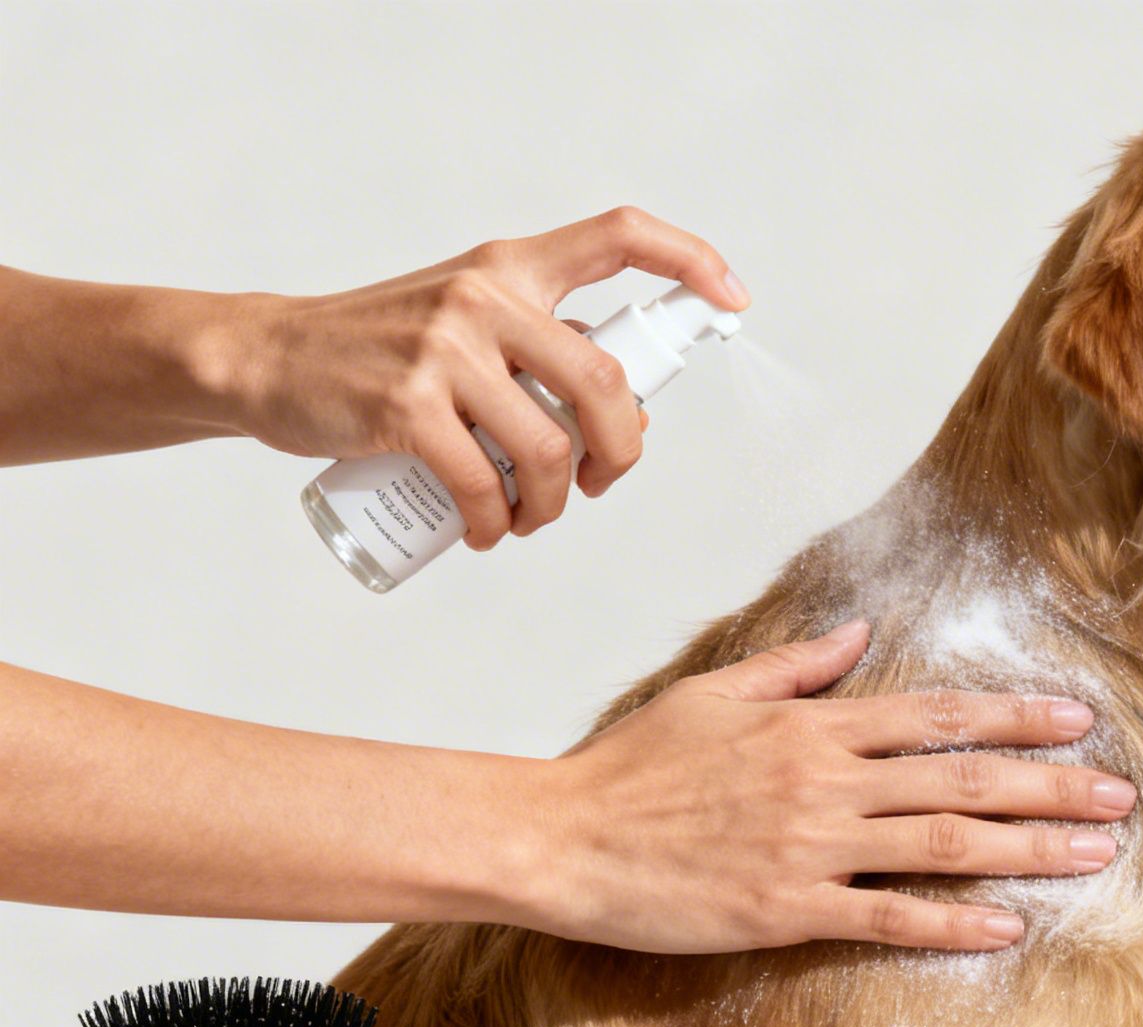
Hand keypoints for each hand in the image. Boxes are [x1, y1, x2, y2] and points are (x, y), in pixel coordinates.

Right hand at [223, 207, 747, 548]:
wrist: (268, 358)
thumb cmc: (381, 350)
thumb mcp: (467, 323)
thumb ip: (541, 349)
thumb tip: (632, 410)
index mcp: (511, 265)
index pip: (618, 236)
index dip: (688, 260)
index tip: (733, 297)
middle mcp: (485, 294)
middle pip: (606, 380)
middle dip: (622, 450)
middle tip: (599, 483)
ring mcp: (445, 348)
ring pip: (550, 447)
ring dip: (551, 504)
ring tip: (526, 518)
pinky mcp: (405, 404)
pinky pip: (483, 484)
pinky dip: (496, 525)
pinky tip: (486, 533)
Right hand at [517, 620, 1134, 953]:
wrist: (564, 839)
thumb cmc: (632, 769)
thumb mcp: (716, 692)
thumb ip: (797, 665)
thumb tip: (860, 631)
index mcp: (811, 726)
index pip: (937, 714)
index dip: (1014, 715)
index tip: (1075, 719)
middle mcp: (825, 781)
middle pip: (961, 779)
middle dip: (1050, 784)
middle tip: (1118, 794)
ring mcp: (810, 848)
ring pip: (942, 843)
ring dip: (1027, 848)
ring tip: (1094, 853)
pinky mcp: (787, 910)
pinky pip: (885, 915)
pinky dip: (950, 922)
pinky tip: (1006, 926)